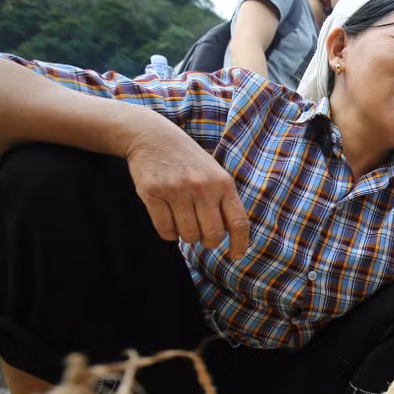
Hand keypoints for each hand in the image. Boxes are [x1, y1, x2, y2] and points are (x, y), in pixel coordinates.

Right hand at [125, 120, 249, 259]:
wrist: (154, 137)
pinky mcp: (153, 193)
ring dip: (187, 236)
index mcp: (223, 183)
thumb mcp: (215, 174)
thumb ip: (224, 201)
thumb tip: (231, 236)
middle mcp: (202, 187)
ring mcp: (177, 190)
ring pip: (188, 235)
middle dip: (208, 241)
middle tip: (202, 236)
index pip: (238, 222)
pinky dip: (169, 234)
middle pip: (213, 235)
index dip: (239, 244)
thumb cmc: (189, 161)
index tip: (236, 256)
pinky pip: (165, 231)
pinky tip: (169, 221)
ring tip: (184, 222)